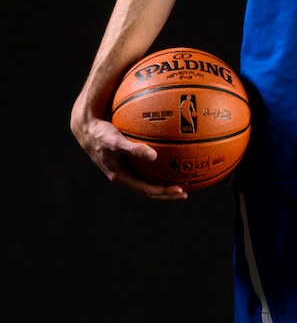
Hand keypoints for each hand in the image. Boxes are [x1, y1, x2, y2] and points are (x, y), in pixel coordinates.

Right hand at [70, 111, 187, 199]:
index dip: (163, 193)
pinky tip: (167, 159)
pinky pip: (143, 169)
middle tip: (184, 192)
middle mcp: (122, 176)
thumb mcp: (116, 141)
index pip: (146, 190)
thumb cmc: (100, 133)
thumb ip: (133, 148)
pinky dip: (155, 169)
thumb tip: (154, 155)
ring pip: (145, 181)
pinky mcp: (124, 162)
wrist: (86, 128)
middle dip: (166, 193)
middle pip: (148, 190)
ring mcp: (123, 170)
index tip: (179, 190)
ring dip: (161, 183)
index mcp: (120, 177)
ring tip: (178, 181)